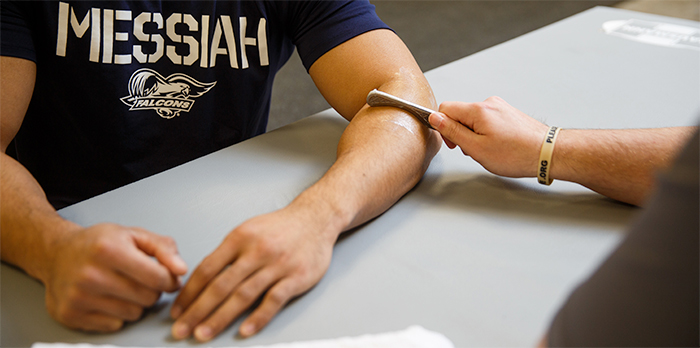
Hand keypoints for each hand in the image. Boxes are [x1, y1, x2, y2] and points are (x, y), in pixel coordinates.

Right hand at [42, 223, 186, 331]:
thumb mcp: (134, 235)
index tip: (166, 276)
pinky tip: (108, 298)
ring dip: (136, 303)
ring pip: (134, 314)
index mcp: (108, 249)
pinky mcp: (71, 315)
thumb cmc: (98, 243)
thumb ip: (164, 248)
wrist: (56, 253)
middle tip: (139, 279)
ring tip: (123, 287)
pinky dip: (118, 314)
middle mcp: (90, 274)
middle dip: (152, 290)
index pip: (158, 278)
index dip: (169, 279)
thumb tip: (181, 269)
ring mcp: (79, 297)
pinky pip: (115, 325)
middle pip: (148, 298)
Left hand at [170, 206, 335, 341]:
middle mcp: (257, 250)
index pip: (207, 269)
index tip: (177, 310)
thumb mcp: (248, 230)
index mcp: (240, 238)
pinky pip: (273, 300)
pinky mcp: (296, 277)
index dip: (189, 292)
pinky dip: (258, 317)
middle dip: (197, 310)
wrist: (316, 219)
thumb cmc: (279, 227)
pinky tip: (245, 331)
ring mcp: (277, 264)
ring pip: (244, 295)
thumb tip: (201, 280)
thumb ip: (228, 253)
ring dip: (221, 318)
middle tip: (182, 328)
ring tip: (204, 333)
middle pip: (221, 285)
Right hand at [428, 96, 548, 177]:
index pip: (445, 108)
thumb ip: (452, 131)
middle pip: (460, 114)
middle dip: (460, 133)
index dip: (442, 127)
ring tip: (489, 150)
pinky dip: (487, 133)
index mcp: (478, 110)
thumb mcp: (476, 148)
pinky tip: (498, 146)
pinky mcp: (508, 113)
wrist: (547, 153)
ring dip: (474, 135)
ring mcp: (500, 107)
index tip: (451, 143)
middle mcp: (489, 103)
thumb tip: (435, 118)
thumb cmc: (516, 154)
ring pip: (474, 119)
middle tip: (472, 151)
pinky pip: (487, 120)